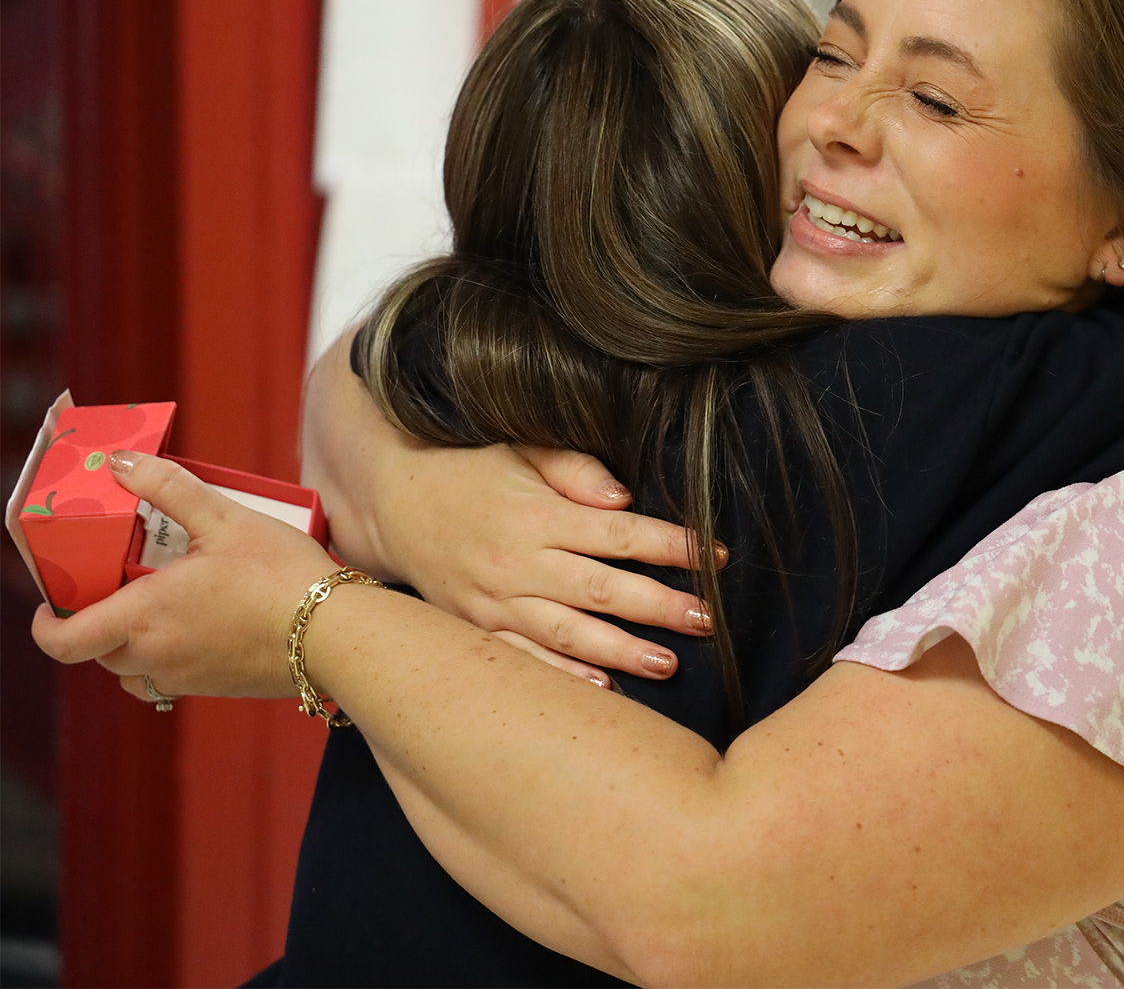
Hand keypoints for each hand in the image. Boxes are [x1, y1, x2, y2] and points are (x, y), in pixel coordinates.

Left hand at [32, 451, 332, 701]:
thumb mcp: (226, 518)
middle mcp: (156, 656)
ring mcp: (186, 678)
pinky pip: (172, 678)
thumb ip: (167, 487)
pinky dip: (172, 654)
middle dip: (98, 621)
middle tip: (123, 584)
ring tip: (164, 605)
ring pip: (134, 670)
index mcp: (145, 616)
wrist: (338, 635)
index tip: (51, 604)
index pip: (63, 640)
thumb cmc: (283, 578)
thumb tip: (122, 463)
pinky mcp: (216, 688)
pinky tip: (207, 622)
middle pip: (98, 652)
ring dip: (133, 644)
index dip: (45, 624)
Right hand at [301, 328, 715, 687]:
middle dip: (658, 606)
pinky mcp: (477, 630)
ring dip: (622, 652)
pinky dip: (562, 678)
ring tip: (669, 664)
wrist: (392, 502)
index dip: (670, 546)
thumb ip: (574, 469)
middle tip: (707, 620)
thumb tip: (624, 498)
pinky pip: (524, 660)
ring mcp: (494, 603)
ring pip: (568, 634)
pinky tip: (603, 690)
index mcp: (536, 515)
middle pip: (601, 589)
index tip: (715, 556)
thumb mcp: (520, 450)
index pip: (618, 534)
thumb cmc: (470, 471)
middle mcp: (517, 563)